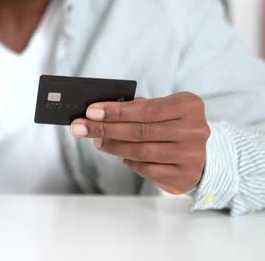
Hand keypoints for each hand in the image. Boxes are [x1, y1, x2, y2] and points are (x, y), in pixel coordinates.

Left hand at [70, 92, 209, 193]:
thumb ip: (138, 107)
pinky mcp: (185, 176)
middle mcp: (194, 130)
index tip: (90, 112)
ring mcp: (192, 155)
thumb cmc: (173, 126)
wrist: (202, 155)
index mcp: (189, 106)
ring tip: (97, 141)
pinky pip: (146, 168)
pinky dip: (128, 161)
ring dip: (112, 146)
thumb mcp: (163, 109)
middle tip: (81, 128)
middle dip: (105, 129)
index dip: (115, 111)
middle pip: (140, 131)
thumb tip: (99, 112)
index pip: (146, 109)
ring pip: (140, 151)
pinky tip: (119, 155)